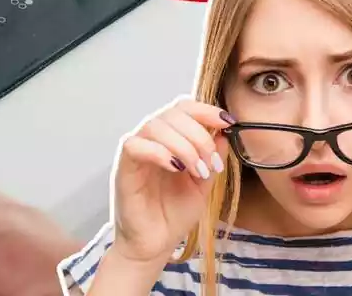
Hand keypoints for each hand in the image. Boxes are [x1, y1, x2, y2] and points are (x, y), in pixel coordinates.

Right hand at [111, 98, 232, 262]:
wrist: (155, 243)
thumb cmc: (174, 213)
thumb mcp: (204, 183)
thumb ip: (213, 156)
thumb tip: (225, 133)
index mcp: (171, 138)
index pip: (184, 108)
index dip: (205, 110)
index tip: (227, 122)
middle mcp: (152, 138)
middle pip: (172, 113)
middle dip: (199, 135)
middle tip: (212, 162)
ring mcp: (137, 150)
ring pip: (156, 126)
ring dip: (184, 145)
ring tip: (198, 171)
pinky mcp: (124, 166)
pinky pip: (136, 145)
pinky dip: (159, 152)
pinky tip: (175, 168)